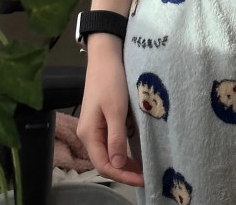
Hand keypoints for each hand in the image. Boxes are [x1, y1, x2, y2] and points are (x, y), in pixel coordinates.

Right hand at [77, 46, 144, 187]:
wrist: (105, 56)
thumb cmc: (110, 80)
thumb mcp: (116, 110)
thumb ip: (116, 138)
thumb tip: (118, 165)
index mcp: (89, 134)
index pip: (104, 165)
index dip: (123, 175)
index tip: (143, 179)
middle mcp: (88, 134)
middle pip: (105, 161)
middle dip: (125, 171)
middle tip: (146, 175)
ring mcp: (94, 126)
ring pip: (108, 152)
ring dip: (124, 161)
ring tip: (143, 166)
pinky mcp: (100, 119)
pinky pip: (110, 140)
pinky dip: (122, 148)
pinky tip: (134, 149)